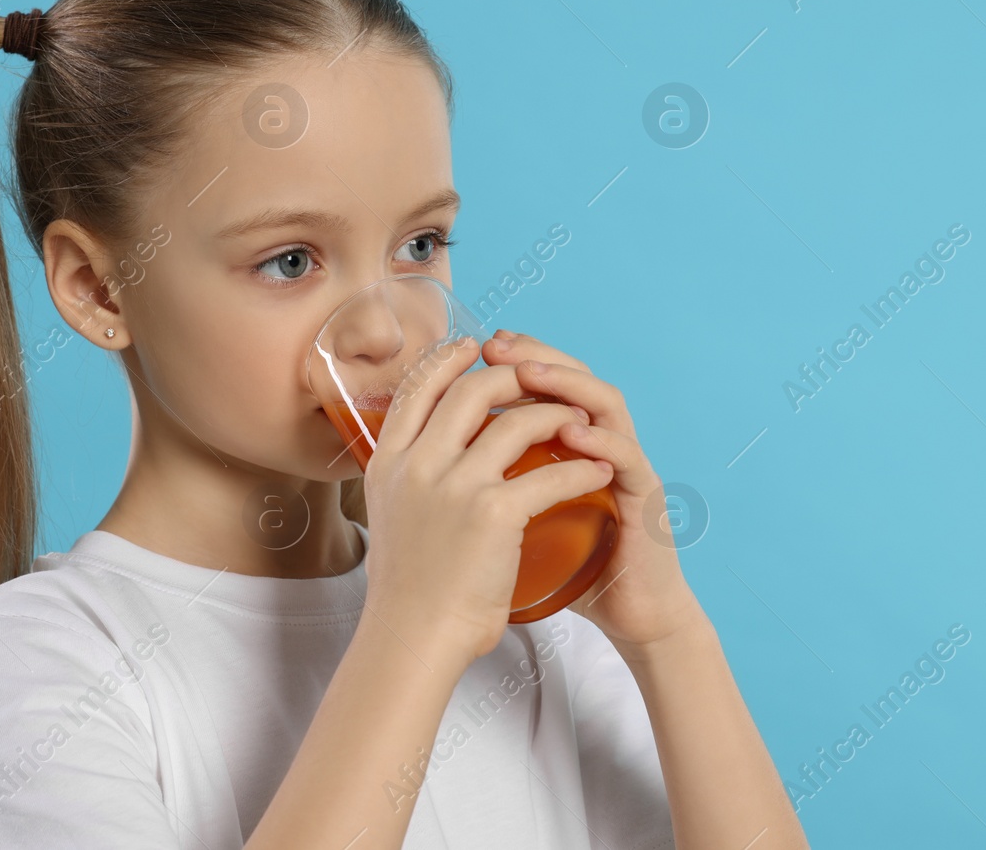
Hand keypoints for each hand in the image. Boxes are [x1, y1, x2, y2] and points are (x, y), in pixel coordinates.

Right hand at [360, 337, 618, 673]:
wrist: (412, 637)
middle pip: (470, 391)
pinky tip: (597, 471)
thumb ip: (406, 480)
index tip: (475, 348)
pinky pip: (550, 474)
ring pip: (516, 421)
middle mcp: (417, 465)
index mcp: (388, 463)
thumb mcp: (389, 517)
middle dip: (512, 375)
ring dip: (556, 415)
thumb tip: (422, 455)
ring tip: (580, 423)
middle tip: (539, 377)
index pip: (418, 389)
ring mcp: (454, 486)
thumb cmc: (407, 590)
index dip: (448, 361)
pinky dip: (580, 468)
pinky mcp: (492, 512)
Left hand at [483, 329, 704, 650]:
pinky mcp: (646, 497)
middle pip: (574, 377)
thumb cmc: (573, 570)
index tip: (473, 347)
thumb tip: (432, 473)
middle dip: (534, 355)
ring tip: (531, 374)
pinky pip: (628, 457)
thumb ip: (495, 489)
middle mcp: (602, 443)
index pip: (545, 382)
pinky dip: (602, 440)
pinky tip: (573, 433)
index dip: (512, 359)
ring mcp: (627, 465)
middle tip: (497, 345)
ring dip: (568, 384)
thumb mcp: (522, 520)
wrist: (629, 614)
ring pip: (605, 404)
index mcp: (571, 443)